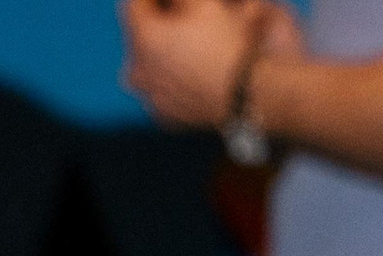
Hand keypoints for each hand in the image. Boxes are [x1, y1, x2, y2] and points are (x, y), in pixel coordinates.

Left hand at [120, 0, 277, 128]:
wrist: (249, 95)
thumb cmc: (227, 44)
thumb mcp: (203, 3)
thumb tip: (172, 1)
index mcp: (143, 39)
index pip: (133, 4)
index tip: (170, 0)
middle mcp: (138, 71)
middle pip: (137, 36)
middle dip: (154, 23)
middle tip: (178, 18)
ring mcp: (151, 98)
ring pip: (144, 66)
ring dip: (156, 52)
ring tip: (181, 45)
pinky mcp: (165, 117)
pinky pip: (159, 91)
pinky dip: (167, 80)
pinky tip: (186, 72)